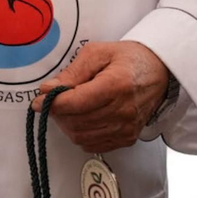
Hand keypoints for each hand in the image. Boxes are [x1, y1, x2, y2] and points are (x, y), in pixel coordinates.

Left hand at [30, 41, 168, 152]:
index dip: (53, 103)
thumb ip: (72, 72)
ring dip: (66, 125)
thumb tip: (49, 89)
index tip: (38, 100)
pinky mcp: (127, 138)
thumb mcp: (97, 53)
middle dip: (58, 113)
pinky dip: (80, 134)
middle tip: (53, 100)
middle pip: (76, 122)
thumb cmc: (128, 59)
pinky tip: (80, 118)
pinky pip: (93, 144)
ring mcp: (127, 128)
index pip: (76, 103)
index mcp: (116, 85)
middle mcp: (124, 111)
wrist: (159, 72)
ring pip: (82, 136)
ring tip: (67, 108)